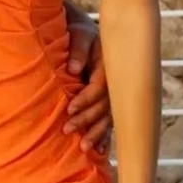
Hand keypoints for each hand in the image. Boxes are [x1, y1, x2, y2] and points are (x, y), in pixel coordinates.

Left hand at [63, 5, 111, 151]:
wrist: (87, 31)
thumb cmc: (79, 32)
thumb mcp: (78, 34)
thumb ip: (76, 50)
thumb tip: (73, 69)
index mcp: (109, 65)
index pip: (98, 87)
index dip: (85, 99)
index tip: (69, 109)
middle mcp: (114, 82)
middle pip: (103, 106)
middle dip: (86, 120)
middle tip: (67, 130)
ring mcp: (115, 93)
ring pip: (109, 117)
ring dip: (97, 133)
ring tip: (84, 148)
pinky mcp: (111, 100)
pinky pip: (111, 121)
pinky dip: (106, 136)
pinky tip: (101, 151)